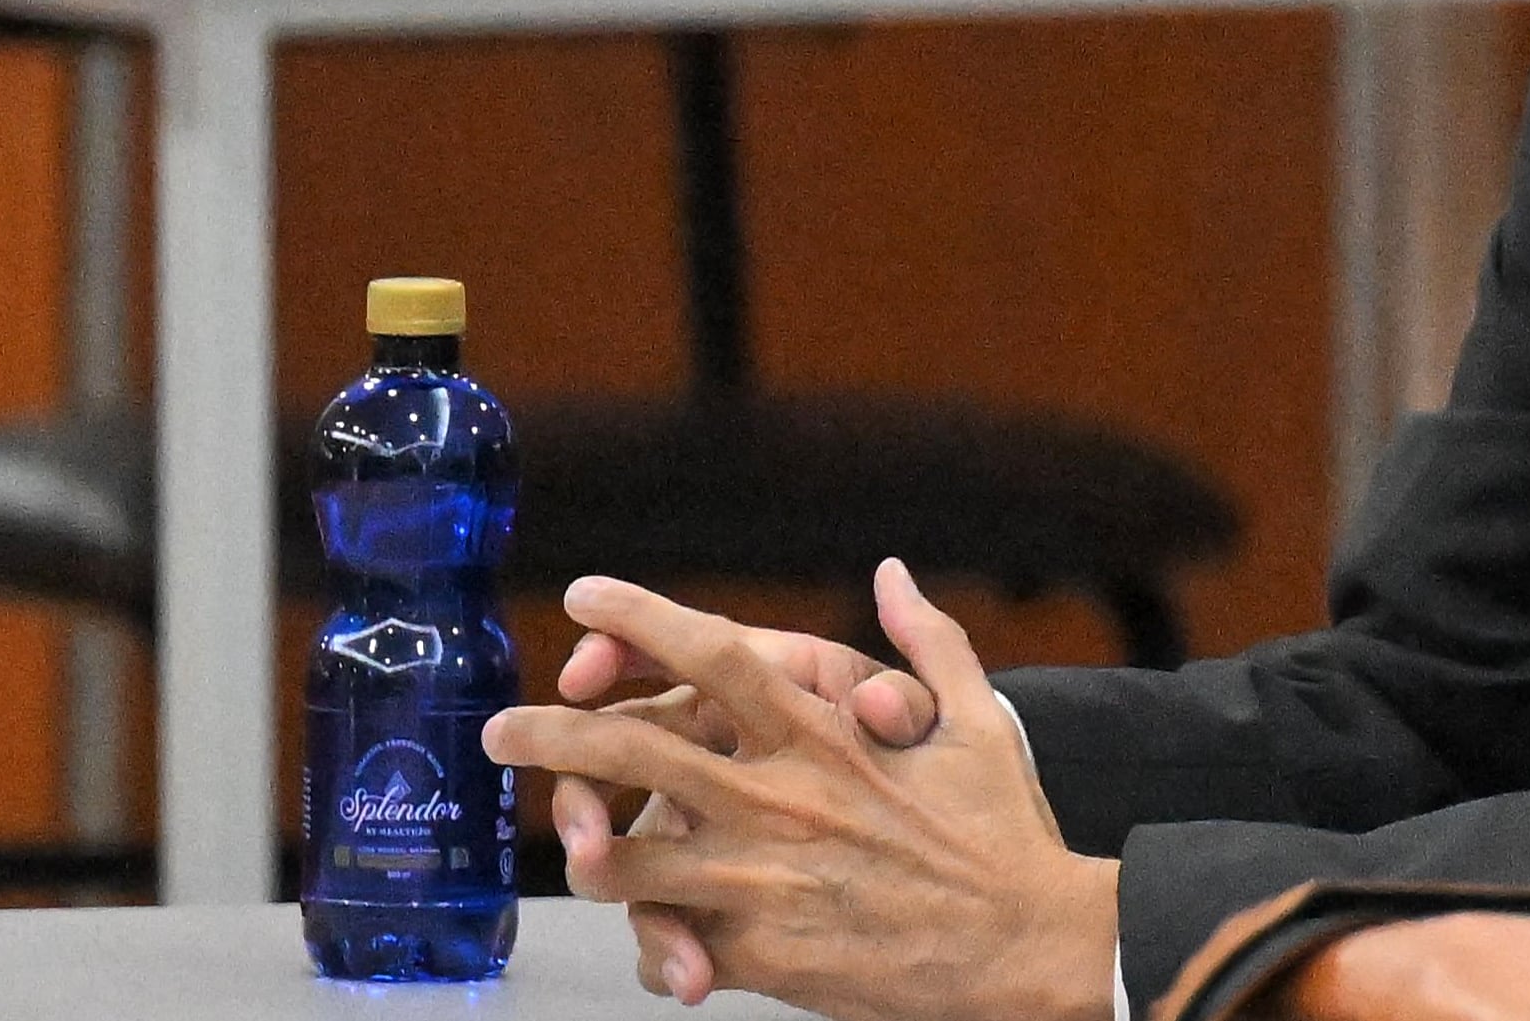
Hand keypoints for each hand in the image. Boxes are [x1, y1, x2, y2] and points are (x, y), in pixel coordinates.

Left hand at [485, 563, 1115, 1020]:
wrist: (1026, 948)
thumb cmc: (1005, 834)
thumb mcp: (977, 717)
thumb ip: (927, 638)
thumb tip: (894, 572)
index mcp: (823, 733)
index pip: (712, 654)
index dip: (639, 618)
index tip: (587, 598)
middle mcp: (778, 798)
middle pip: (635, 748)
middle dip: (554, 731)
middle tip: (503, 728)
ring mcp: (760, 880)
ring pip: (628, 855)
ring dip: (577, 836)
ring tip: (556, 829)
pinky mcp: (759, 956)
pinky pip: (673, 937)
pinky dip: (650, 930)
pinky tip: (634, 922)